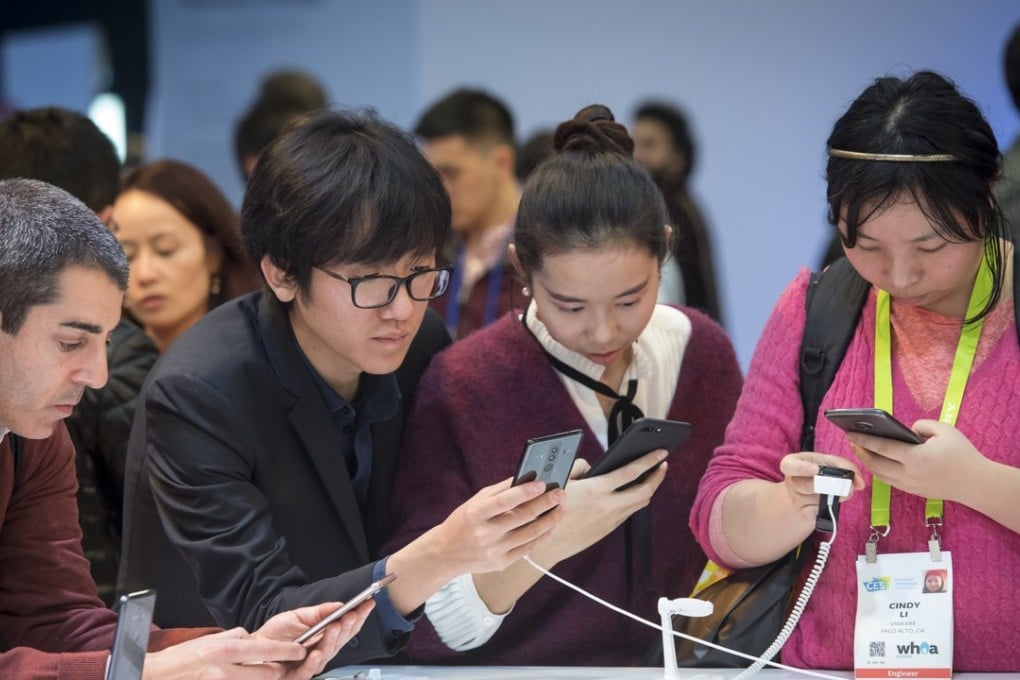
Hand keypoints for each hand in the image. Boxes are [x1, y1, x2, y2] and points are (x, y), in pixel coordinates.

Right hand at [142, 601, 371, 679]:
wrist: (155, 675)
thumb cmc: (182, 657)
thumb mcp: (212, 640)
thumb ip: (236, 638)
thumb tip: (254, 640)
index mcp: (228, 648)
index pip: (269, 649)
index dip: (290, 651)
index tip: (301, 651)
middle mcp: (226, 667)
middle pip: (269, 673)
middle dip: (282, 670)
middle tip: (289, 666)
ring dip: (266, 679)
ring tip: (271, 673)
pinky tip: (252, 678)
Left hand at [253, 600, 374, 677]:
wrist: (252, 648)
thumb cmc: (274, 634)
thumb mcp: (297, 616)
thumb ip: (319, 613)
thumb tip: (339, 605)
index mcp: (323, 637)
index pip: (346, 627)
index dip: (358, 616)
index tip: (368, 604)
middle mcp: (320, 652)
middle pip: (340, 641)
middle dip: (349, 627)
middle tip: (352, 614)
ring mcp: (309, 665)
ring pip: (327, 655)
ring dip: (333, 640)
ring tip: (337, 626)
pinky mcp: (295, 675)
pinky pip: (307, 671)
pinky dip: (313, 661)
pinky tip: (317, 651)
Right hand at [424, 477, 565, 574]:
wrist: (445, 554)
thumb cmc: (463, 522)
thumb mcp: (475, 502)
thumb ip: (500, 491)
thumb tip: (526, 478)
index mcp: (475, 514)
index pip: (504, 501)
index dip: (525, 492)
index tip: (543, 484)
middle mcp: (484, 534)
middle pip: (522, 517)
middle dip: (545, 504)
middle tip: (561, 494)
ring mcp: (494, 551)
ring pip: (530, 534)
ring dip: (550, 520)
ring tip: (561, 509)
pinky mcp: (501, 563)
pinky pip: (527, 548)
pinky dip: (542, 536)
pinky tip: (550, 525)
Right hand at [529, 451, 667, 567]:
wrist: (545, 544)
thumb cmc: (549, 509)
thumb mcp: (561, 480)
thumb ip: (579, 468)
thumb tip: (594, 467)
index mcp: (595, 490)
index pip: (631, 472)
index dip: (649, 460)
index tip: (661, 452)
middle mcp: (607, 506)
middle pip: (644, 491)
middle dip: (657, 476)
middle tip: (663, 465)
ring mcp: (609, 520)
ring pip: (639, 504)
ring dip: (648, 489)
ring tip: (651, 478)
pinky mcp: (607, 530)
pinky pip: (628, 513)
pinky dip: (634, 501)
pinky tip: (632, 494)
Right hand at [779, 452, 865, 521]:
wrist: (810, 489)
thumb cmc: (821, 471)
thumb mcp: (831, 462)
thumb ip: (847, 467)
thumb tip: (860, 483)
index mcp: (792, 463)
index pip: (788, 466)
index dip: (801, 468)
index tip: (816, 470)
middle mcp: (791, 481)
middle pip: (803, 485)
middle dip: (826, 486)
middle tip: (844, 486)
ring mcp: (795, 499)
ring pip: (813, 499)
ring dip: (834, 497)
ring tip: (845, 492)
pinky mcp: (803, 513)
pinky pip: (816, 512)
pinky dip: (829, 508)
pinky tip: (834, 503)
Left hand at [849, 419, 983, 500]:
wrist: (976, 483)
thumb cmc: (962, 455)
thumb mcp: (945, 431)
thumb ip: (922, 425)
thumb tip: (906, 430)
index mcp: (915, 457)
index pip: (881, 448)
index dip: (863, 440)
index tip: (850, 433)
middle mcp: (908, 474)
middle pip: (875, 464)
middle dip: (860, 451)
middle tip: (851, 440)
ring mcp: (910, 485)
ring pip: (880, 475)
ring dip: (867, 462)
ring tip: (861, 450)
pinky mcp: (913, 492)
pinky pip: (890, 481)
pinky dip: (879, 471)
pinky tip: (877, 462)